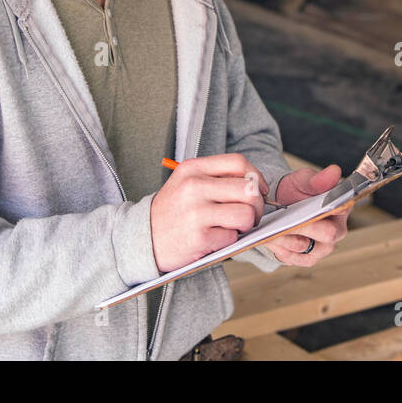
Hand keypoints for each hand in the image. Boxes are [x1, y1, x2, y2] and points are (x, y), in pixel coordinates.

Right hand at [150, 154, 270, 272]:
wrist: (142, 238)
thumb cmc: (172, 211)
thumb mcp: (186, 183)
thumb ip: (216, 178)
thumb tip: (255, 184)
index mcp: (192, 169)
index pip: (238, 162)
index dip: (256, 176)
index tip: (259, 189)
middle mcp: (194, 187)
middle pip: (248, 188)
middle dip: (257, 205)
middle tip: (251, 214)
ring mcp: (196, 213)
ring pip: (246, 214)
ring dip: (247, 224)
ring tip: (234, 227)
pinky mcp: (199, 238)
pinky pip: (232, 237)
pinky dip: (229, 240)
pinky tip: (216, 239)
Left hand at [261, 165, 349, 267]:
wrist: (282, 204)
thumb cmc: (298, 191)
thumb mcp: (305, 180)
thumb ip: (318, 179)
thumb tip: (334, 171)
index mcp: (340, 210)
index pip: (338, 212)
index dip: (324, 213)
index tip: (306, 212)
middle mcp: (336, 232)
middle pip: (325, 235)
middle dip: (302, 229)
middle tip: (282, 224)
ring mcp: (321, 248)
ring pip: (304, 248)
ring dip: (285, 240)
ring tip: (268, 231)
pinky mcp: (306, 259)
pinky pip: (292, 257)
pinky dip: (278, 249)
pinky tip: (268, 239)